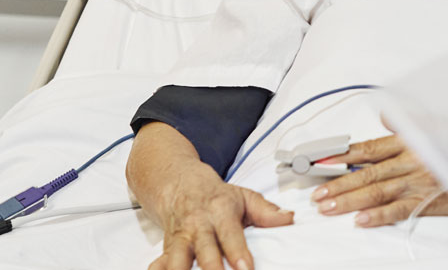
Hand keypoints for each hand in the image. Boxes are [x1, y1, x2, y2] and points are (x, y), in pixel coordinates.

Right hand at [145, 170, 293, 269]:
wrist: (180, 185)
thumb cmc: (215, 196)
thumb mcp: (244, 196)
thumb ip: (266, 211)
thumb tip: (289, 219)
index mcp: (219, 211)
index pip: (231, 234)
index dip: (238, 253)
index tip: (246, 269)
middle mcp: (197, 226)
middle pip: (204, 251)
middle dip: (212, 269)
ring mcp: (180, 239)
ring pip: (176, 261)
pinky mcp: (166, 250)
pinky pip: (158, 265)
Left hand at [309, 134, 447, 226]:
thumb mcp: (435, 127)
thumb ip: (406, 124)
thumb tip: (384, 116)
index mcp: (410, 141)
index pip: (370, 148)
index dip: (343, 155)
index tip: (321, 162)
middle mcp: (412, 160)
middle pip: (367, 172)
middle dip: (339, 183)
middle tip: (317, 193)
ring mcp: (419, 182)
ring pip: (377, 192)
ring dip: (350, 200)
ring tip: (328, 207)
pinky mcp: (429, 201)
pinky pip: (399, 209)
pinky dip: (379, 216)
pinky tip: (360, 220)